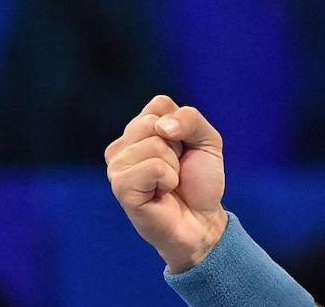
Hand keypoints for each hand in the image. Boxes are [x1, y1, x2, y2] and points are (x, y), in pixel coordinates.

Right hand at [105, 95, 228, 272]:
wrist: (202, 220)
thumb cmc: (200, 181)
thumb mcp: (207, 139)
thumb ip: (190, 119)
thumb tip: (161, 127)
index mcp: (139, 129)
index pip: (159, 104)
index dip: (183, 126)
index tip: (184, 149)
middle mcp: (123, 145)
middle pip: (153, 122)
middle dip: (178, 146)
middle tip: (176, 169)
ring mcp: (117, 166)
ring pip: (154, 145)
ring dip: (173, 166)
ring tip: (169, 183)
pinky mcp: (120, 187)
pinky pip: (152, 167)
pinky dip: (168, 179)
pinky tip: (162, 193)